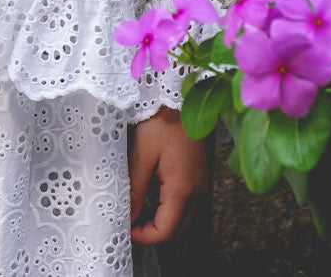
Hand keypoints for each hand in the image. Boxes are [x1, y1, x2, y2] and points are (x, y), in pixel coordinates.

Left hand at [127, 106, 210, 246]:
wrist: (185, 93)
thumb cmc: (162, 118)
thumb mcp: (143, 152)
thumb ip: (135, 187)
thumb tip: (128, 215)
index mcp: (183, 189)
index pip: (166, 231)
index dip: (145, 236)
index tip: (126, 228)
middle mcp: (199, 192)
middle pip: (178, 230)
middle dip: (154, 233)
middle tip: (131, 222)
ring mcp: (204, 184)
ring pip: (185, 218)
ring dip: (165, 222)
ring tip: (140, 210)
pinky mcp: (203, 174)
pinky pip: (190, 203)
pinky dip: (173, 208)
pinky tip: (156, 195)